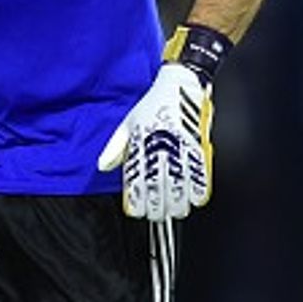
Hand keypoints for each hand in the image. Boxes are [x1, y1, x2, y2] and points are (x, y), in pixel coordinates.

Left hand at [97, 63, 212, 220]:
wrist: (181, 85)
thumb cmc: (154, 104)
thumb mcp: (128, 123)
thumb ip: (116, 147)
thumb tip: (102, 166)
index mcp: (140, 143)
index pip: (136, 180)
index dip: (137, 200)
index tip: (137, 212)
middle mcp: (159, 147)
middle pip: (158, 187)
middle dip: (157, 207)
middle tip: (156, 216)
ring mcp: (180, 147)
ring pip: (179, 185)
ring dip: (177, 203)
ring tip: (175, 212)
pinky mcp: (198, 145)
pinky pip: (199, 174)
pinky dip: (198, 190)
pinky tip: (194, 200)